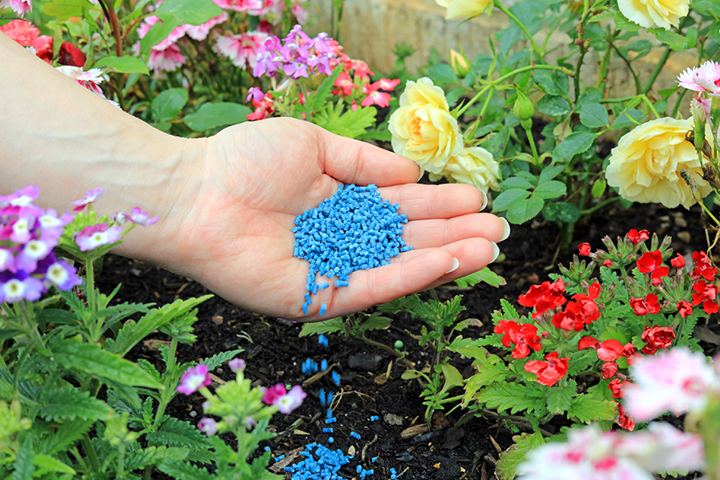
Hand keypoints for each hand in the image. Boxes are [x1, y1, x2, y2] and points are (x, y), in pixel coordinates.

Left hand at [142, 117, 506, 319]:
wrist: (196, 192)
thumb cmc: (246, 161)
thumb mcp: (315, 145)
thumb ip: (364, 162)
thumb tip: (412, 175)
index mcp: (340, 205)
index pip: (400, 209)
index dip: (439, 206)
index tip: (477, 200)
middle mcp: (341, 240)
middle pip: (407, 241)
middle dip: (454, 235)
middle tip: (498, 230)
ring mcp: (331, 270)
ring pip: (398, 267)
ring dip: (445, 259)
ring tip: (488, 249)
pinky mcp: (316, 296)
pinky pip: (371, 287)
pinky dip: (409, 275)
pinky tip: (446, 261)